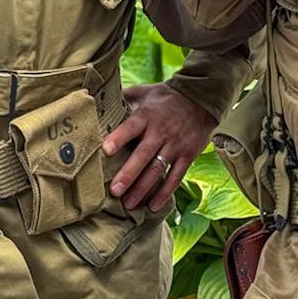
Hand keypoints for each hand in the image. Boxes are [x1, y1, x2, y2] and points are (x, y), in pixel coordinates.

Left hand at [103, 84, 216, 211]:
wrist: (201, 99)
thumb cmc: (165, 98)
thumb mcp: (144, 92)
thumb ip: (123, 98)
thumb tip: (96, 102)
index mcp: (147, 116)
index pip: (131, 127)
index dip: (119, 138)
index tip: (106, 150)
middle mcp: (161, 132)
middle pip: (143, 154)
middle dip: (129, 174)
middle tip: (114, 191)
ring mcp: (175, 145)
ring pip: (157, 169)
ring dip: (143, 188)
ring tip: (128, 204)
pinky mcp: (187, 155)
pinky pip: (176, 177)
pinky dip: (165, 193)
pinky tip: (153, 206)